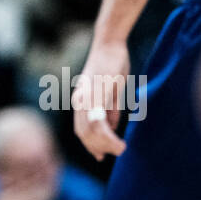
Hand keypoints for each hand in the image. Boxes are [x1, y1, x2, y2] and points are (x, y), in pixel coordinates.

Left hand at [72, 40, 129, 160]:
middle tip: (115, 153)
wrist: (110, 43)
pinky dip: (107, 133)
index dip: (91, 144)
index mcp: (81, 100)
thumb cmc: (112, 65)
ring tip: (120, 149)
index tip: (101, 156)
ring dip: (105, 143)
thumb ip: (109, 110)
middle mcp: (80, 100)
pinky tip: (117, 140)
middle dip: (98, 147)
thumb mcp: (110, 91)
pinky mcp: (97, 92)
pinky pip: (98, 119)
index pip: (81, 129)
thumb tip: (112, 128)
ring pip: (91, 129)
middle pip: (84, 133)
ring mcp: (87, 96)